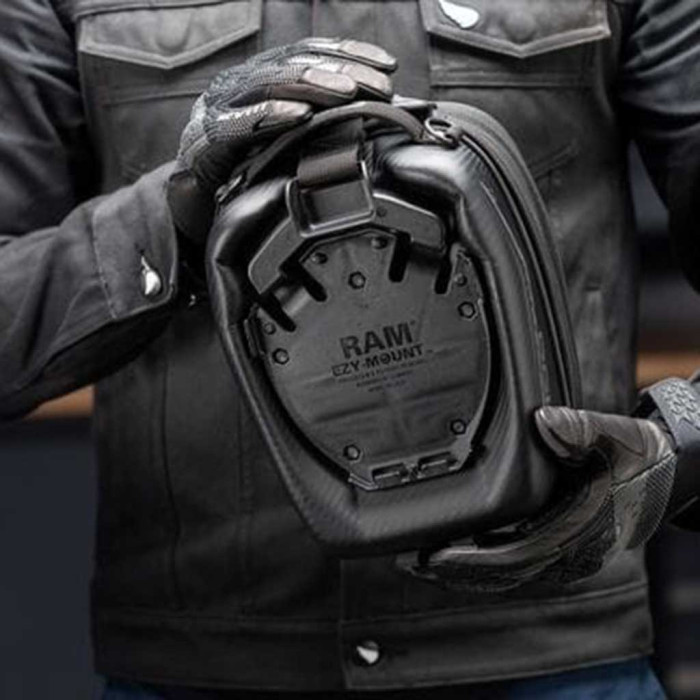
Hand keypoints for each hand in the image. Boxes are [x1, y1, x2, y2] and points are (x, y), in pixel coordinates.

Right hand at [167, 38, 396, 244]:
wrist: (197, 207)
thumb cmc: (247, 172)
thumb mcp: (292, 143)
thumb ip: (326, 125)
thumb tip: (380, 117)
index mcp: (264, 80)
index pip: (310, 53)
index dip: (350, 53)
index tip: (388, 66)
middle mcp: (241, 84)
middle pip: (295, 63)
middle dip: (342, 70)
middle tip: (379, 86)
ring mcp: (220, 107)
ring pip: (268, 81)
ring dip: (313, 84)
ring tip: (349, 92)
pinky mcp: (205, 138)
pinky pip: (238, 123)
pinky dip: (270, 115)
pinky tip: (300, 116)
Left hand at [397, 378, 699, 592]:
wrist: (661, 471)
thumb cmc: (635, 455)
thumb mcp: (614, 434)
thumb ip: (578, 427)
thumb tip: (543, 422)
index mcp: (580, 531)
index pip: (517, 557)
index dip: (473, 560)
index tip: (435, 555)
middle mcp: (570, 552)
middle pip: (503, 574)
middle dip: (455, 572)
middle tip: (410, 561)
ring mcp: (565, 555)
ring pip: (507, 574)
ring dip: (464, 572)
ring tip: (421, 562)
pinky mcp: (558, 548)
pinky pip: (515, 564)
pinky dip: (482, 564)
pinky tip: (456, 553)